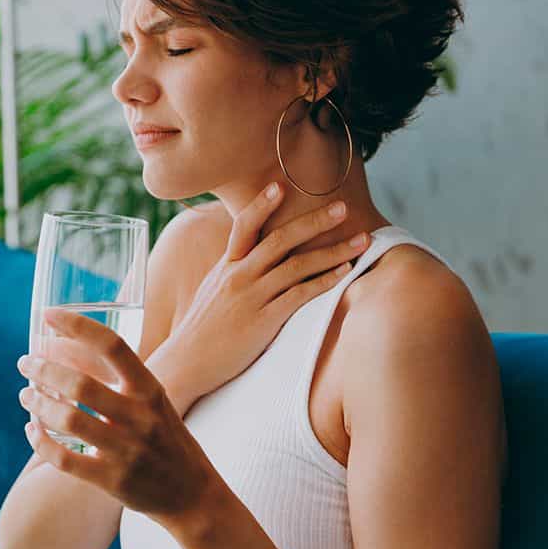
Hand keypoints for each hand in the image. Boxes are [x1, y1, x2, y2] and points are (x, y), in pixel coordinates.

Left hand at [16, 306, 217, 527]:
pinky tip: (32, 430)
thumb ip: (120, 379)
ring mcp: (127, 450)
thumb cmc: (167, 440)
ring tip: (25, 394)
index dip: (77, 325)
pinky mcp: (112, 480)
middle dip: (43, 369)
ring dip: (38, 403)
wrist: (194, 495)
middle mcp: (140, 417)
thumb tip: (67, 349)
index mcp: (150, 390)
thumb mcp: (154, 402)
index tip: (47, 314)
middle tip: (25, 363)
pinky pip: (64, 459)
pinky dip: (40, 442)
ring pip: (67, 419)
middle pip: (79, 384)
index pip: (112, 345)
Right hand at [165, 183, 369, 404]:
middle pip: (280, 240)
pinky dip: (325, 281)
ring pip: (297, 265)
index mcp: (226, 266)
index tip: (281, 185)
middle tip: (343, 208)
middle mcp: (238, 275)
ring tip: (361, 240)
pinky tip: (345, 273)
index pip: (243, 226)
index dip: (262, 204)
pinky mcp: (263, 320)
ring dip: (333, 251)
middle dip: (315, 222)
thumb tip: (252, 259)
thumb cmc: (202, 330)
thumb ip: (234, 272)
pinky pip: (299, 295)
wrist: (185, 362)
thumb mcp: (213, 292)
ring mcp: (251, 297)